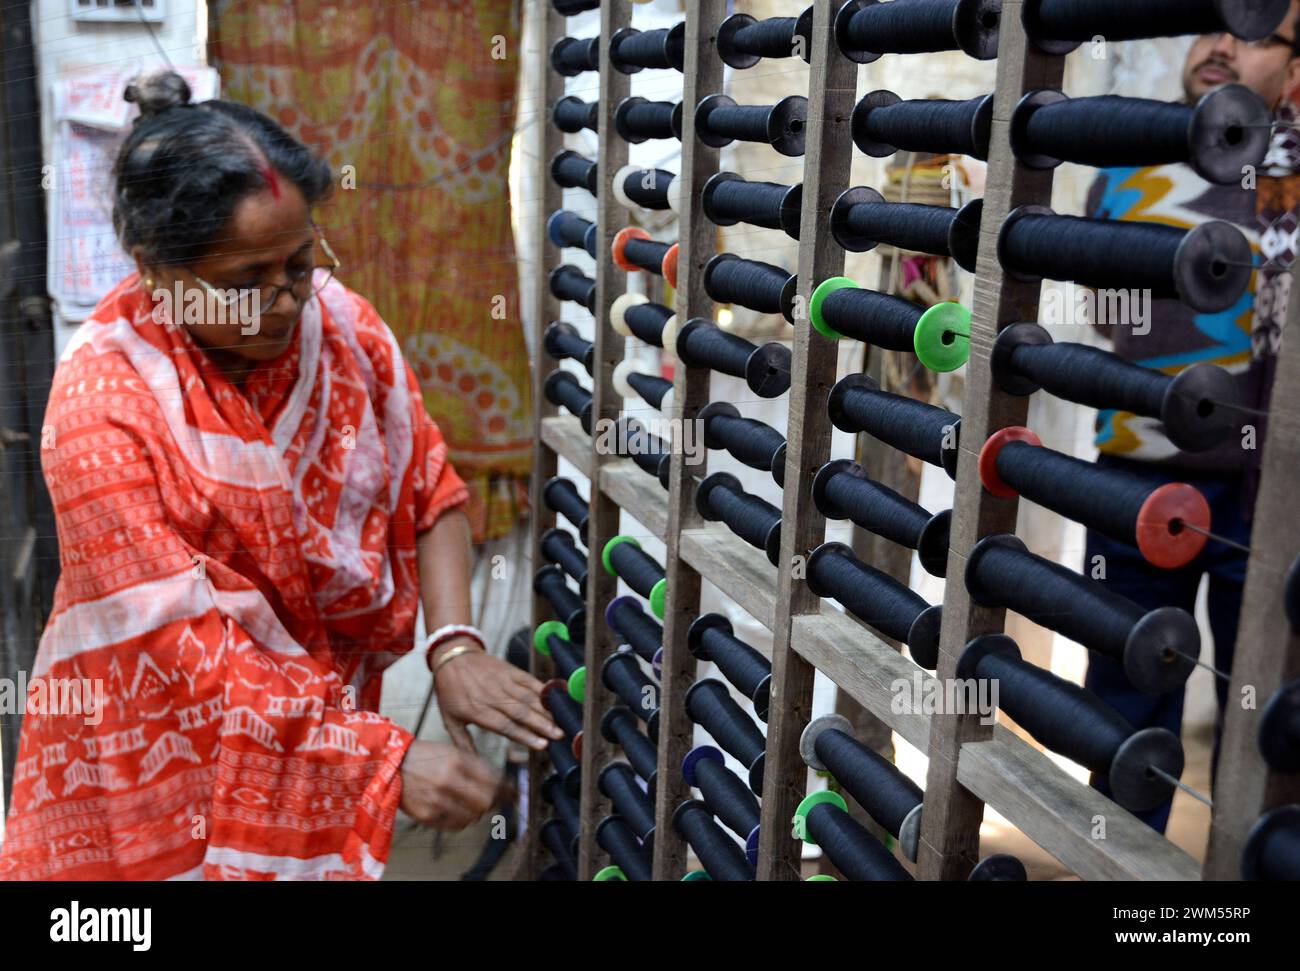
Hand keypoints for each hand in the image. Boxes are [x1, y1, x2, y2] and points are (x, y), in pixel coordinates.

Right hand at [398, 739, 501, 829]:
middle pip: (486, 802)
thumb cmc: (425, 757)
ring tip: (472, 803)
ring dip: (478, 811)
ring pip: (472, 816)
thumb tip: (501, 782)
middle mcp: (447, 781)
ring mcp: (436, 801)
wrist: (392, 766)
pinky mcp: (427, 816)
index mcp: (456, 761)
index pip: (492, 780)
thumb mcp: (452, 751)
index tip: (513, 791)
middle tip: (496, 799)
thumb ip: (476, 765)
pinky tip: (459, 810)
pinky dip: (463, 820)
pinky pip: (456, 825)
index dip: (506, 788)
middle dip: (494, 802)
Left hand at [433, 646, 564, 752]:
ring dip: (545, 710)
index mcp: (477, 710)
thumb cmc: (450, 690)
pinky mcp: (509, 670)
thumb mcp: (450, 719)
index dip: (525, 736)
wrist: (452, 657)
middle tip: (558, 735)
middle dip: (542, 725)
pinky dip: (542, 690)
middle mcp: (492, 696)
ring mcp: (502, 682)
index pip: (505, 726)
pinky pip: (529, 680)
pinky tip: (554, 698)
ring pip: (527, 697)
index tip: (541, 745)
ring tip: (559, 721)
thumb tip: (471, 764)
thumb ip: (463, 742)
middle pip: (520, 713)